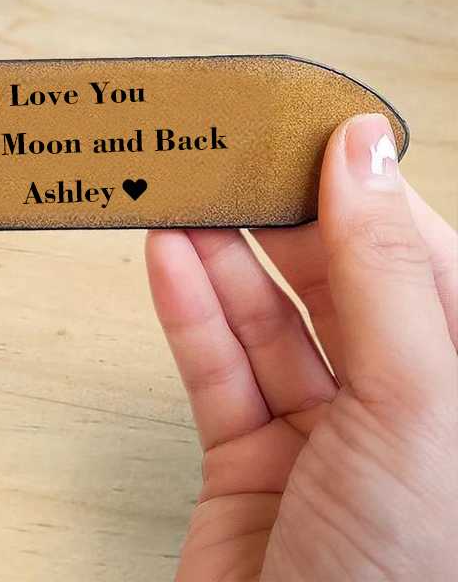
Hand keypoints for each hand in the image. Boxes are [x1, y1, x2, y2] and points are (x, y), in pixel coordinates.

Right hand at [146, 113, 456, 581]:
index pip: (424, 258)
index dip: (367, 191)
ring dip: (222, 255)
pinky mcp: (250, 462)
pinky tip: (168, 257)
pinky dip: (189, 310)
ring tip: (182, 194)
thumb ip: (389, 279)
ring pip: (269, 321)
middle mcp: (406, 409)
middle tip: (231, 157)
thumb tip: (364, 160)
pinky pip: (219, 369)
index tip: (312, 130)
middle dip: (280, 217)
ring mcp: (323, 436)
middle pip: (339, 282)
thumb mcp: (417, 412)